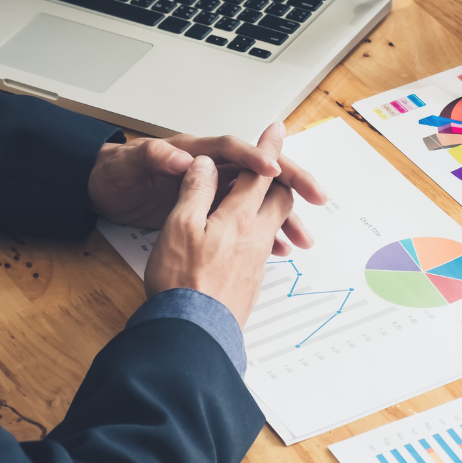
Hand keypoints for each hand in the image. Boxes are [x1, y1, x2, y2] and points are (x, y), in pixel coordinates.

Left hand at [88, 128, 326, 238]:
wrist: (101, 192)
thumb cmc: (117, 174)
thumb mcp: (130, 163)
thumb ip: (155, 157)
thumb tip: (181, 157)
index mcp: (194, 151)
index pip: (232, 150)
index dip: (254, 156)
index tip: (272, 168)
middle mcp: (210, 167)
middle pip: (260, 173)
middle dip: (291, 182)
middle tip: (316, 194)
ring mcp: (214, 190)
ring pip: (260, 200)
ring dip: (284, 215)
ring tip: (302, 236)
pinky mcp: (212, 212)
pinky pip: (249, 220)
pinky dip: (267, 234)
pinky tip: (280, 249)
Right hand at [144, 123, 297, 325]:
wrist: (194, 333)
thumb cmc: (183, 281)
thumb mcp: (179, 225)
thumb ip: (195, 190)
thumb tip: (204, 164)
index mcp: (239, 216)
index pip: (259, 172)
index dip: (268, 147)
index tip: (278, 129)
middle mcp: (255, 236)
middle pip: (280, 198)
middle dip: (282, 178)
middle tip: (280, 168)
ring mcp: (257, 260)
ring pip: (275, 223)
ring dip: (275, 207)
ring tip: (273, 201)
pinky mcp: (251, 280)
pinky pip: (265, 246)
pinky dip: (264, 232)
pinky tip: (252, 239)